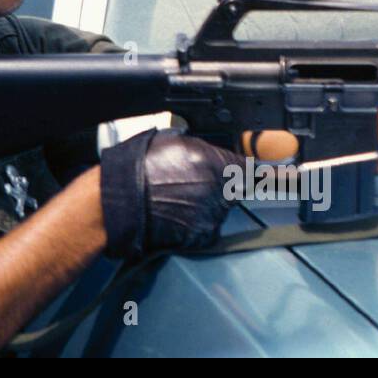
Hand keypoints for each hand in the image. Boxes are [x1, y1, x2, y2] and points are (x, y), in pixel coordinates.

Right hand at [100, 129, 240, 259]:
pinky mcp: (201, 236)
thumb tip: (217, 152)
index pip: (251, 168)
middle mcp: (219, 191)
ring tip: (178, 198)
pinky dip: (196, 222)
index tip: (259, 173)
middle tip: (193, 182)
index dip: (253, 169)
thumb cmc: (138, 166)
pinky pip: (207, 227)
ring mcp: (211, 216)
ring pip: (220, 209)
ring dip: (208, 204)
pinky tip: (175, 213)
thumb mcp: (173, 140)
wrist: (118, 200)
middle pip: (235, 189)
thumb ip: (204, 148)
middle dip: (221, 185)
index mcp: (215, 163)